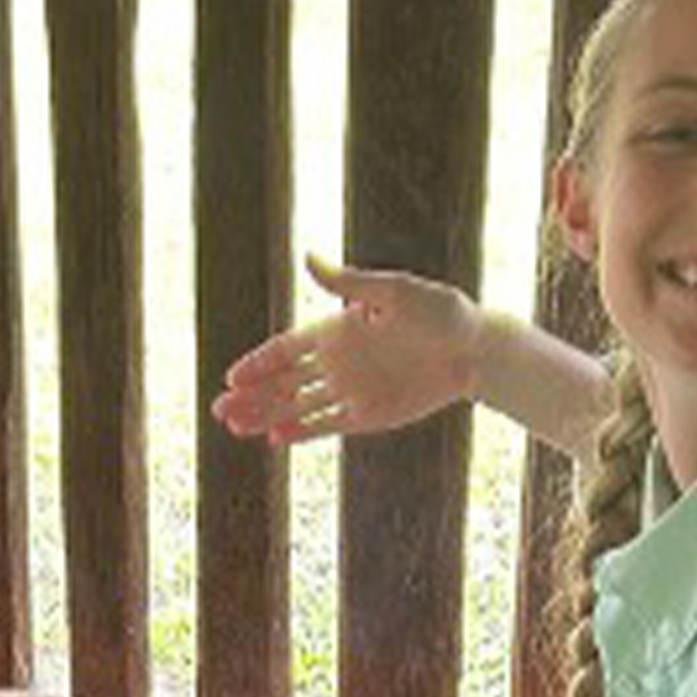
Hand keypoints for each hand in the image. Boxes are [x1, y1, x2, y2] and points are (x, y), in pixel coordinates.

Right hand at [210, 255, 483, 444]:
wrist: (476, 350)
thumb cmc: (440, 312)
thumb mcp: (395, 291)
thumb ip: (348, 283)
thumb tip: (308, 257)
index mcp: (337, 329)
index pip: (286, 350)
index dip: (257, 364)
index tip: (231, 379)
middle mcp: (338, 361)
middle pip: (283, 382)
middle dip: (251, 397)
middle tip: (220, 411)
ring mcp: (352, 390)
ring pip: (298, 407)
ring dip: (266, 417)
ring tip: (236, 429)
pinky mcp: (370, 414)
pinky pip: (327, 425)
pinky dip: (302, 433)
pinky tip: (275, 440)